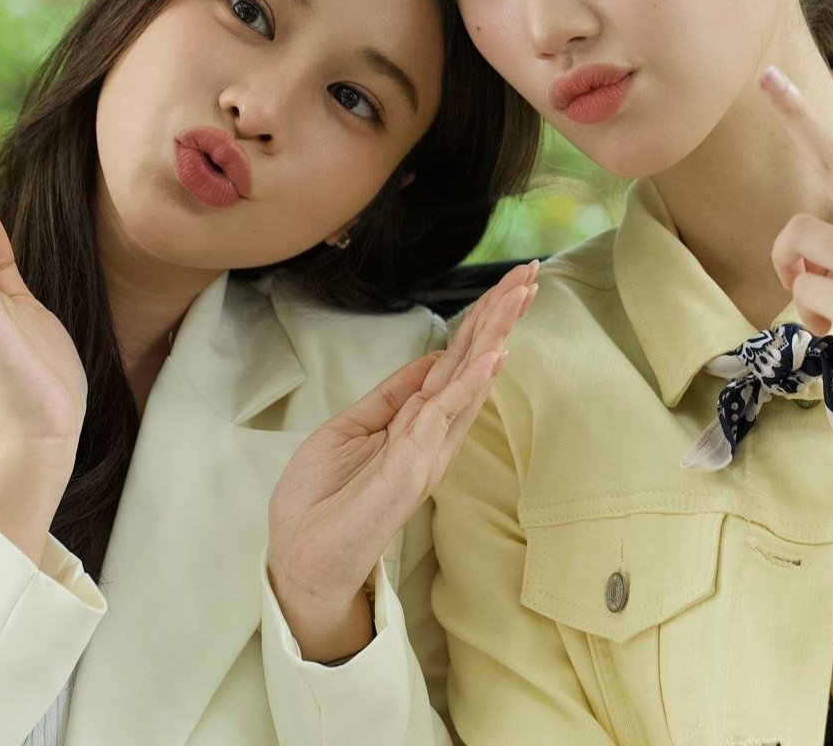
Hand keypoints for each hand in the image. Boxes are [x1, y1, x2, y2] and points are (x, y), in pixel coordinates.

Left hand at [266, 260, 539, 661]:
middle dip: (500, 316)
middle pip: (472, 362)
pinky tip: (495, 352)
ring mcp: (427, 449)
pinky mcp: (413, 465)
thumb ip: (393, 399)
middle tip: (530, 273)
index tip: (505, 286)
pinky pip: (447, 413)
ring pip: (468, 378)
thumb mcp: (352, 431)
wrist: (302, 558)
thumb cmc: (323, 502)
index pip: (455, 361)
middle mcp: (432, 434)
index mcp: (417, 424)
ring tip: (523, 293)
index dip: (478, 322)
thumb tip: (428, 361)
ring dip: (496, 333)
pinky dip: (471, 381)